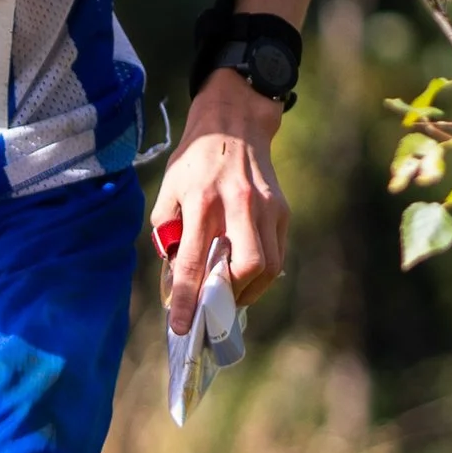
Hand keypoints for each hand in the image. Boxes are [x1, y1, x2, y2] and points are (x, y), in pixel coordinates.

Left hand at [152, 70, 289, 333]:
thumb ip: (169, 233)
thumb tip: (177, 277)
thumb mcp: (169, 190)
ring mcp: (266, 209)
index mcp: (201, 201)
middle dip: (228, 296)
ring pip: (268, 266)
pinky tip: (244, 275)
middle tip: (212, 305)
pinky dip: (261, 274)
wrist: (233, 125)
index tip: (180, 328)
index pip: (194, 262)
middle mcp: (238, 205)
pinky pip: (277, 254)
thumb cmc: (194, 162)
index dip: (187, 300)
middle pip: (245, 267)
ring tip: (228, 293)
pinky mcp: (283, 210)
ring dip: (247, 290)